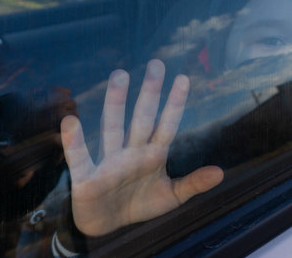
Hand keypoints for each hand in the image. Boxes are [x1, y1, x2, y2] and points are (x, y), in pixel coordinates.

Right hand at [60, 59, 223, 235]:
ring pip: (112, 127)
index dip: (175, 104)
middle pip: (142, 118)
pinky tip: (70, 121)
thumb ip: (193, 183)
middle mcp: (131, 153)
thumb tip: (221, 172)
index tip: (183, 79)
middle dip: (150, 93)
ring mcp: (109, 163)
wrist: (107, 227)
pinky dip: (74, 142)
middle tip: (157, 64)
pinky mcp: (87, 179)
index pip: (167, 126)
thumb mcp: (171, 197)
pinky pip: (80, 158)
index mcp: (152, 156)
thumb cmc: (139, 204)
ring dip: (115, 102)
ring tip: (120, 75)